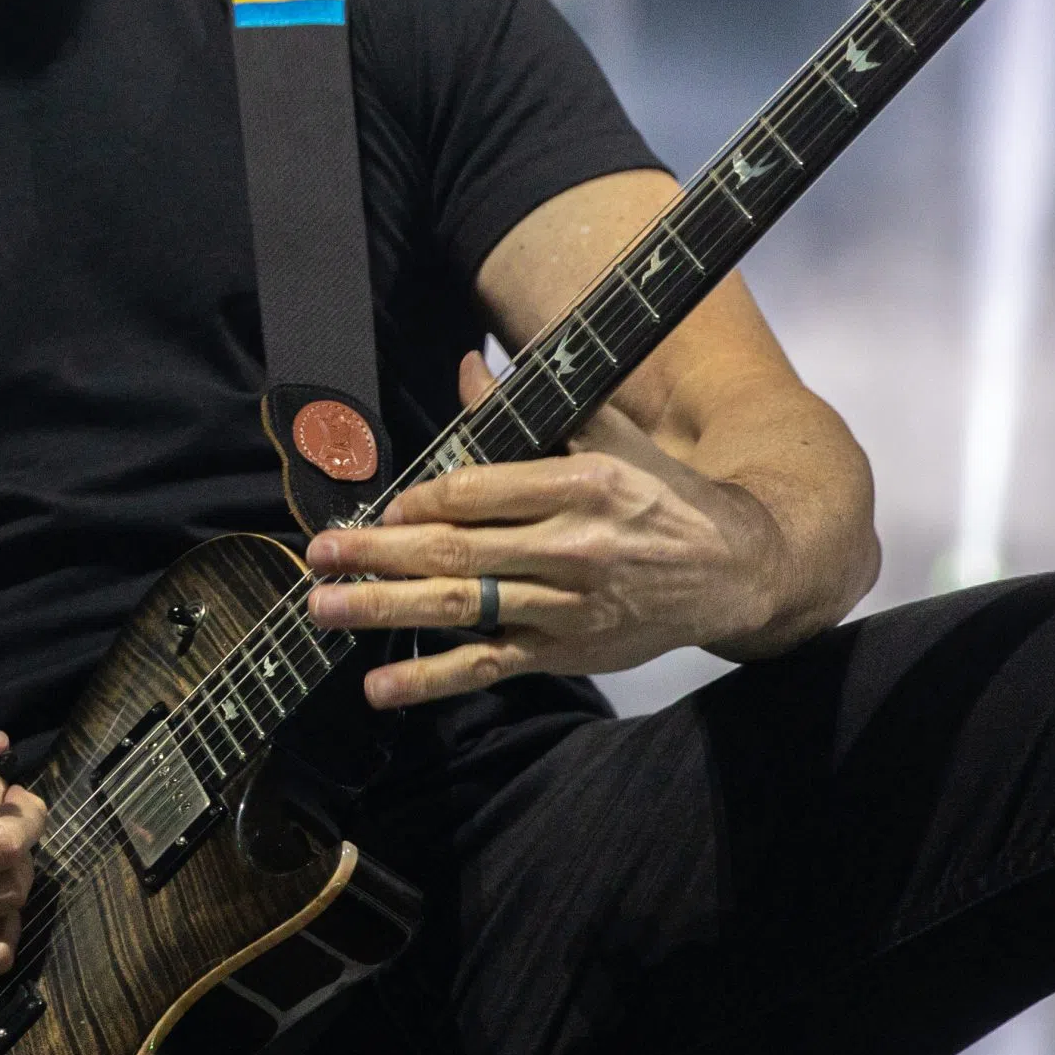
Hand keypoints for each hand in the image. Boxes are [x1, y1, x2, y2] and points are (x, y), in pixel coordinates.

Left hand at [304, 350, 789, 708]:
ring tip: (325, 606)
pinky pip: (488, 666)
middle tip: (318, 553)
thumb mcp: (609, 437)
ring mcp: (566, 606)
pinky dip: (431, 680)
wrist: (736, 568)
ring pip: (463, 608)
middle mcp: (572, 548)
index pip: (482, 492)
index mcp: (582, 486)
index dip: (423, 501)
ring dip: (386, 609)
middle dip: (378, 552)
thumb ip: (532, 408)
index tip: (384, 507)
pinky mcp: (566, 652)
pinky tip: (379, 688)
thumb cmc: (662, 495)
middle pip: (457, 551)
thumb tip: (466, 366)